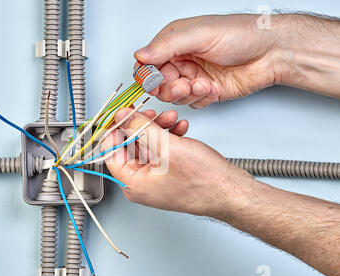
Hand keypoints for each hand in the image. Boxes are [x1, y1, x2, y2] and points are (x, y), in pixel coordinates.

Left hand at [102, 108, 254, 216]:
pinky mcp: (169, 172)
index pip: (110, 152)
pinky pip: (161, 150)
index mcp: (132, 183)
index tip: (121, 114)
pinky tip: (180, 129)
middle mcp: (141, 182)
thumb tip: (122, 117)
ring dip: (158, 128)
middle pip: (130, 146)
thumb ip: (141, 128)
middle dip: (142, 125)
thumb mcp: (166, 147)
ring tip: (172, 119)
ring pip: (148, 144)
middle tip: (150, 112)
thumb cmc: (203, 182)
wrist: (230, 192)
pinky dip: (169, 137)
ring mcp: (156, 178)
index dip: (115, 130)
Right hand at [134, 14, 287, 107]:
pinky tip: (214, 88)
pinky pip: (192, 104)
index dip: (148, 75)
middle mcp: (182, 60)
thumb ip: (167, 46)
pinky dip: (201, 99)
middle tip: (183, 85)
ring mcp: (193, 77)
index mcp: (175, 42)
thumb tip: (140, 55)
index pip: (147, 64)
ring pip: (174, 96)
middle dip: (170, 88)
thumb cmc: (242, 34)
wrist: (272, 52)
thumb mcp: (200, 34)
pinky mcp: (205, 92)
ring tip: (204, 84)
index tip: (156, 80)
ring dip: (187, 93)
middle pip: (158, 84)